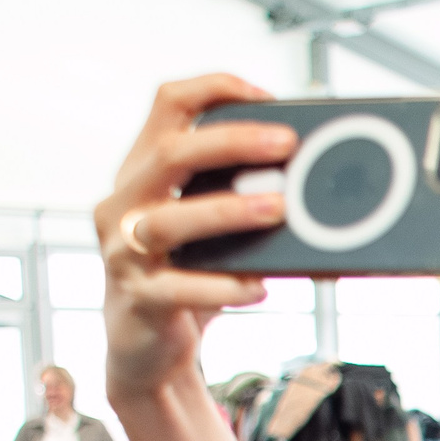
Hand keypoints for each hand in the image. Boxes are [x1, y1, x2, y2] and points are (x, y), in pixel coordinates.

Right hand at [95, 75, 294, 418]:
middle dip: (232, 143)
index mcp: (142, 172)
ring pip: (170, 221)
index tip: (266, 96)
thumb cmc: (184, 278)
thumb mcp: (208, 230)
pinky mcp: (138, 299)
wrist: (146, 352)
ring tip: (279, 210)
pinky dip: (222, 286)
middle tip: (286, 145)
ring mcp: (125, 252)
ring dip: (229, 212)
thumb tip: (315, 178)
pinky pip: (179, 288)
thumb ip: (239, 198)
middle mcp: (124, 203)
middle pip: (170, 154)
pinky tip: (257, 286)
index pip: (168, 104)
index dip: (214, 88)